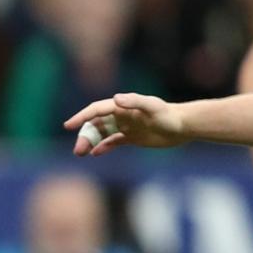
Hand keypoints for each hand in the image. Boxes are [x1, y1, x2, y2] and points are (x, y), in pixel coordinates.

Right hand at [65, 93, 187, 153]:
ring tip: (81, 153)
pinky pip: (113, 141)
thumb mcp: (153, 107)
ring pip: (102, 134)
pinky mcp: (132, 137)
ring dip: (91, 142)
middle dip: (85, 136)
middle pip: (96, 124)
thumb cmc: (169, 115)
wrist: (184, 126)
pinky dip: (103, 146)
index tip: (68, 125)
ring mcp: (126, 126)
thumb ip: (135, 101)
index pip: (96, 110)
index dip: (82, 117)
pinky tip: (95, 153)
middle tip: (78, 150)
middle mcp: (121, 115)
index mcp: (122, 106)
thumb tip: (116, 98)